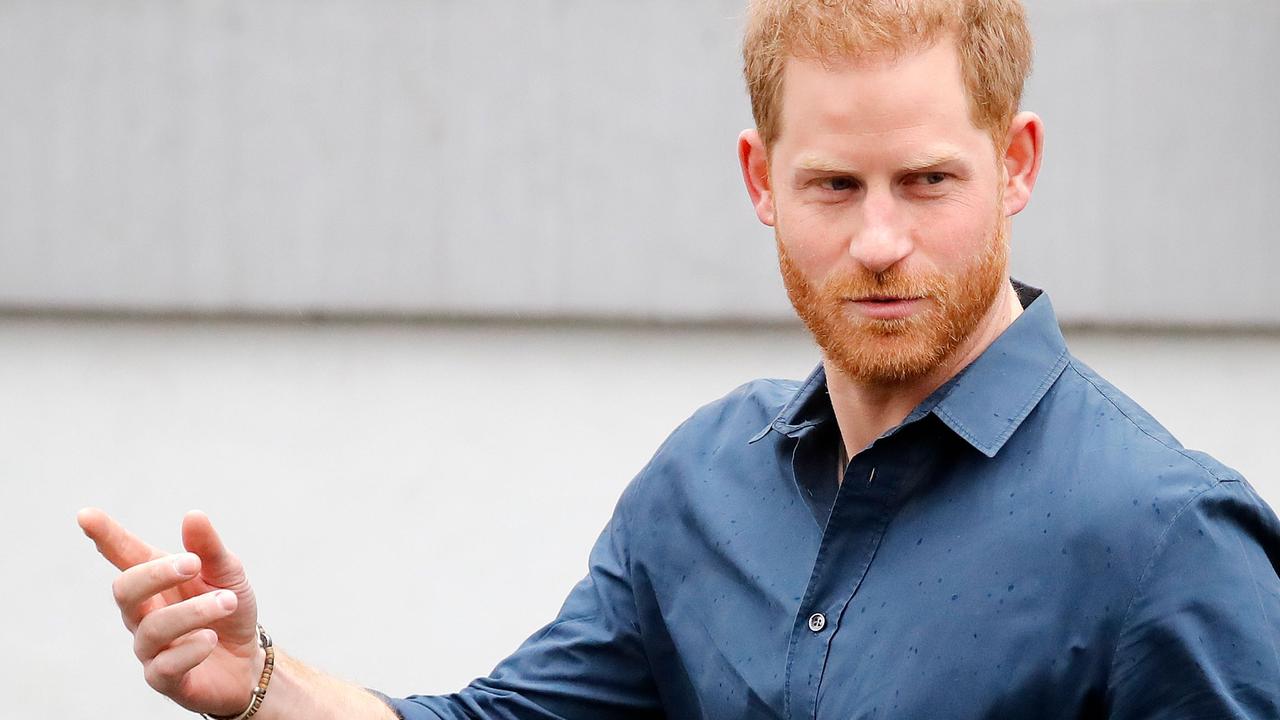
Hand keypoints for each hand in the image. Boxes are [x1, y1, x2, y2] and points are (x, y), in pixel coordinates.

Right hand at [78, 508, 263, 715]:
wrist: (247, 660)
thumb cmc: (230, 611)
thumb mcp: (229, 574)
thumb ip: (209, 549)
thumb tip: (193, 515)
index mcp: (157, 580)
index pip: (124, 556)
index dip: (105, 536)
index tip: (85, 515)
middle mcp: (143, 613)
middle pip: (126, 590)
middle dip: (157, 574)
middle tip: (194, 564)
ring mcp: (149, 647)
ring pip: (152, 628)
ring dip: (193, 612)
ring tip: (227, 602)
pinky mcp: (162, 678)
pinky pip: (164, 666)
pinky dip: (190, 649)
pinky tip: (210, 639)